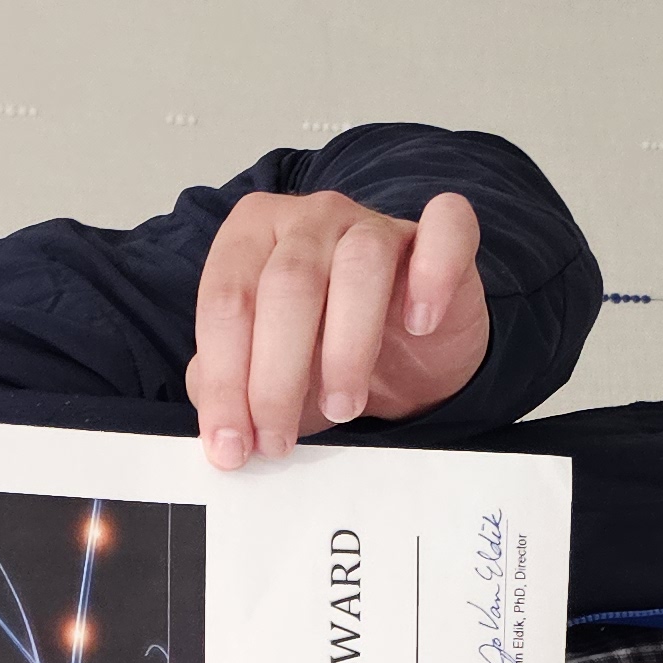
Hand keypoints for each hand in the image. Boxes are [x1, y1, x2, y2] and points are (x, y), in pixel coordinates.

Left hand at [184, 186, 487, 469]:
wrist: (408, 354)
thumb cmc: (325, 352)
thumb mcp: (262, 373)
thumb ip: (226, 384)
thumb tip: (218, 425)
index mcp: (251, 236)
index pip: (226, 300)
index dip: (225, 380)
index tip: (231, 445)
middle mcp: (310, 217)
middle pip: (287, 285)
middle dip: (276, 376)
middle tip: (278, 440)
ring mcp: (376, 221)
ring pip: (359, 265)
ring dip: (347, 348)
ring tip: (343, 409)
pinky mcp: (442, 237)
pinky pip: (444, 232)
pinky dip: (433, 276)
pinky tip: (420, 325)